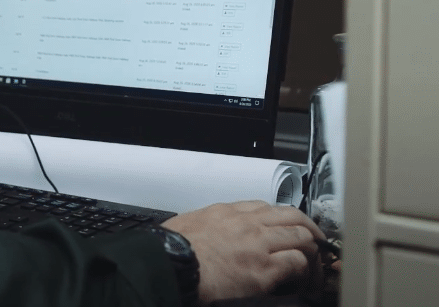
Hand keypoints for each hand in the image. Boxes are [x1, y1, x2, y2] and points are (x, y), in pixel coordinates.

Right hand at [161, 201, 324, 305]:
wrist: (171, 264)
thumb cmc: (172, 249)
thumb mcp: (187, 224)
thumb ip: (205, 225)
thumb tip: (205, 233)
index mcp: (226, 212)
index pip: (264, 207)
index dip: (281, 217)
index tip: (285, 226)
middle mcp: (247, 223)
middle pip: (291, 216)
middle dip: (308, 228)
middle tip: (315, 241)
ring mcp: (258, 244)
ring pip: (301, 237)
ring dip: (311, 251)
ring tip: (314, 264)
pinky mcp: (265, 268)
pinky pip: (297, 263)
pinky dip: (304, 272)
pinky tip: (302, 280)